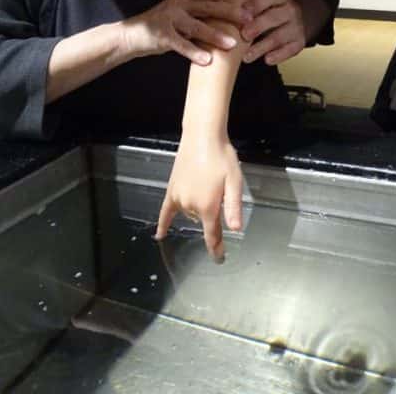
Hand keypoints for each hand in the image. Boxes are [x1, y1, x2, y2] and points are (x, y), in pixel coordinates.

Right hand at [122, 0, 249, 64]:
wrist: (131, 35)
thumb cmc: (163, 24)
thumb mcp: (180, 11)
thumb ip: (198, 10)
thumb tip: (228, 11)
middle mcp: (177, 4)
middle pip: (207, 5)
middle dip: (229, 12)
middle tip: (247, 18)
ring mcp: (169, 19)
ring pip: (197, 26)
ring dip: (215, 35)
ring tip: (232, 44)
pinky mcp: (162, 36)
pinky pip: (181, 45)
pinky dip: (195, 53)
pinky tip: (207, 60)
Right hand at [155, 132, 242, 261]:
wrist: (203, 136)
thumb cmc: (222, 158)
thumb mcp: (235, 182)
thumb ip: (234, 208)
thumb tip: (235, 229)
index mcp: (207, 206)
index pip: (212, 235)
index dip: (216, 249)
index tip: (219, 259)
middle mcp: (190, 205)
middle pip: (203, 222)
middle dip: (213, 216)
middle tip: (223, 193)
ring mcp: (179, 197)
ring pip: (190, 214)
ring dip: (200, 210)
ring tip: (210, 187)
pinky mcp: (171, 189)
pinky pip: (165, 211)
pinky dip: (163, 223)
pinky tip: (160, 235)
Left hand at [240, 0, 306, 65]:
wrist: (296, 21)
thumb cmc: (270, 12)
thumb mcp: (264, 3)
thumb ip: (248, 7)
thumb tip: (222, 11)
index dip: (253, 5)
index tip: (239, 13)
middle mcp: (290, 10)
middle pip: (274, 17)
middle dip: (257, 27)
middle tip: (243, 35)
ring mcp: (296, 27)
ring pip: (279, 37)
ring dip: (261, 47)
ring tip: (246, 57)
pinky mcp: (299, 43)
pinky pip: (289, 50)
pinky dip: (278, 56)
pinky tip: (267, 60)